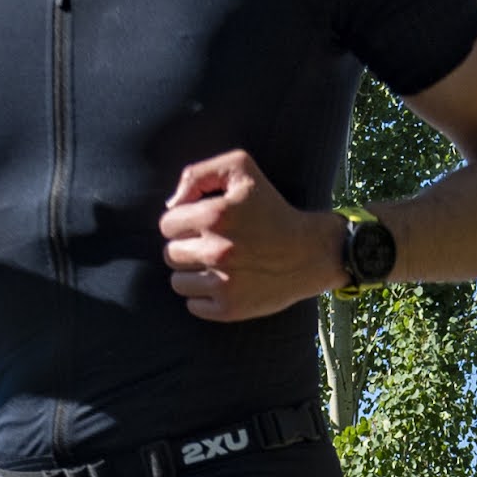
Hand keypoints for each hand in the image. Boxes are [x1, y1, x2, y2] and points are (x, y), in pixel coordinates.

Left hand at [161, 150, 337, 320]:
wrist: (310, 252)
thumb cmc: (272, 208)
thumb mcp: (242, 168)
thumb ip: (199, 174)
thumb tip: (171, 204)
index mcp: (215, 215)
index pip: (167, 224)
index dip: (183, 222)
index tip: (205, 224)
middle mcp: (217, 251)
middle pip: (170, 254)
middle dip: (187, 247)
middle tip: (214, 244)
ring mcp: (223, 283)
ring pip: (178, 282)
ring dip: (192, 274)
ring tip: (217, 265)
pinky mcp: (229, 308)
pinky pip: (193, 305)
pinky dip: (203, 297)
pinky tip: (224, 283)